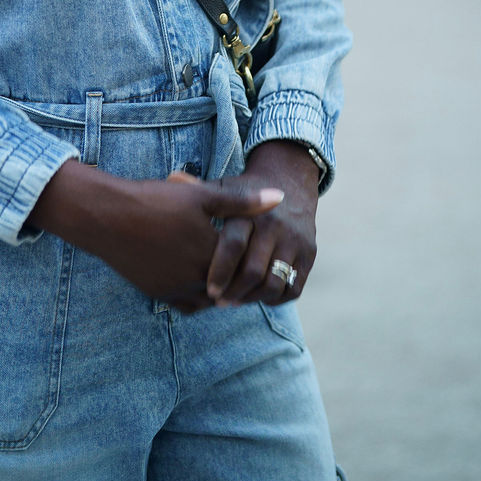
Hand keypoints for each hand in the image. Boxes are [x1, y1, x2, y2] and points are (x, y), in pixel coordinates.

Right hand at [29, 160, 282, 311]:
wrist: (108, 216)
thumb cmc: (155, 200)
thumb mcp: (202, 195)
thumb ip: (242, 201)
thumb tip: (280, 197)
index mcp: (211, 255)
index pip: (246, 266)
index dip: (256, 256)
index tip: (262, 249)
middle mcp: (196, 279)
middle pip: (231, 288)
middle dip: (241, 278)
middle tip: (250, 265)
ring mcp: (175, 290)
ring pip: (210, 299)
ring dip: (220, 288)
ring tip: (226, 270)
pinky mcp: (158, 294)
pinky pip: (187, 304)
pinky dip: (198, 295)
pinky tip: (199, 276)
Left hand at [204, 140, 319, 307]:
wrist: (290, 182)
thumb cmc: (245, 190)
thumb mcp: (225, 187)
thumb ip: (200, 191)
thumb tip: (170, 180)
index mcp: (250, 210)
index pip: (234, 245)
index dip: (220, 271)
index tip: (209, 289)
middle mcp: (275, 225)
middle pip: (253, 271)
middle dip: (234, 292)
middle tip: (220, 301)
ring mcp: (295, 240)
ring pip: (274, 283)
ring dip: (253, 298)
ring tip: (237, 300)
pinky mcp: (309, 254)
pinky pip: (293, 287)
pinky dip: (275, 298)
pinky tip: (259, 296)